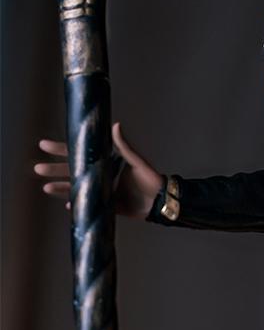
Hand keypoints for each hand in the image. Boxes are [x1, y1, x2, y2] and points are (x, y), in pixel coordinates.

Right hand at [35, 122, 163, 219]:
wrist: (160, 201)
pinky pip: (87, 203)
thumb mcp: (136, 161)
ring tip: (44, 187)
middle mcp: (102, 173)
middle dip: (55, 168)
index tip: (44, 145)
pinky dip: (77, 203)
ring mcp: (102, 189)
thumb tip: (115, 125)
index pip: (80, 152)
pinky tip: (67, 203)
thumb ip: (124, 146)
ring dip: (61, 186)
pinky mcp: (106, 204)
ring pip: (76, 186)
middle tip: (37, 168)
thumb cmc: (150, 178)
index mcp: (107, 160)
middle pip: (73, 169)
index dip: (62, 148)